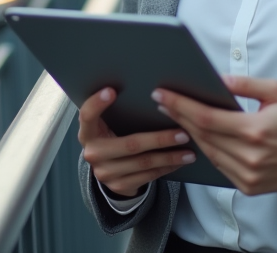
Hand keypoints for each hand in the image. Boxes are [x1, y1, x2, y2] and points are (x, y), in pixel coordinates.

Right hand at [78, 87, 197, 197]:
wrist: (109, 170)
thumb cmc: (114, 136)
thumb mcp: (108, 125)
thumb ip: (118, 112)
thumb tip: (152, 93)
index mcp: (88, 132)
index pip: (87, 115)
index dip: (97, 103)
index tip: (112, 90)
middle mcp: (93, 153)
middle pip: (130, 144)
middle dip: (159, 139)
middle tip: (183, 132)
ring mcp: (105, 173)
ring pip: (143, 163)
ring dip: (170, 156)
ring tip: (189, 150)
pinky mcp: (118, 186)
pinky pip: (148, 176)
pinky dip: (166, 167)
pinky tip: (180, 161)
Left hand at [152, 75, 276, 196]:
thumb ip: (246, 84)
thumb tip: (217, 79)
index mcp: (256, 131)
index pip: (207, 118)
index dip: (181, 106)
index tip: (162, 94)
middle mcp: (250, 157)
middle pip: (202, 135)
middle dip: (179, 116)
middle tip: (162, 100)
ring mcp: (248, 176)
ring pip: (207, 152)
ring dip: (189, 133)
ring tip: (175, 115)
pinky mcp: (248, 187)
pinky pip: (219, 166)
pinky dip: (206, 149)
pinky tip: (197, 135)